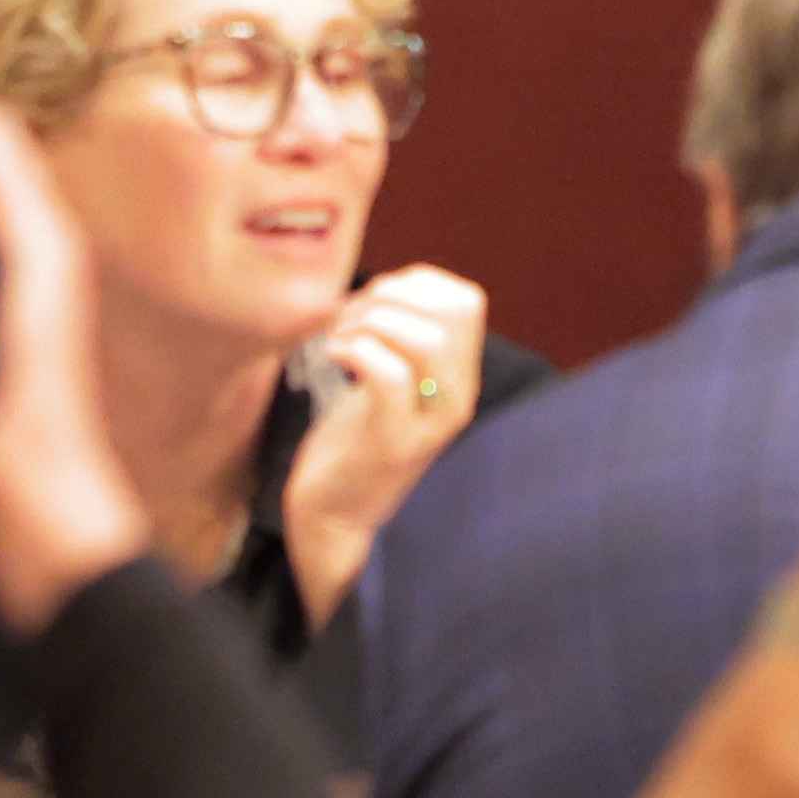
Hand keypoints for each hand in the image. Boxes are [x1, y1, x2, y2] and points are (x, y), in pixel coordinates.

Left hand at [279, 266, 492, 625]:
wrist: (335, 513)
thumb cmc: (354, 438)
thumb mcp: (391, 379)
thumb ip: (403, 335)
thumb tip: (391, 284)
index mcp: (460, 378)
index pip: (466, 300)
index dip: (414, 283)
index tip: (371, 301)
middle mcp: (458, 399)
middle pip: (451, 312)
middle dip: (388, 296)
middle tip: (348, 317)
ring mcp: (431, 424)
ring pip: (426, 340)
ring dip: (370, 322)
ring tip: (339, 337)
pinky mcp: (395, 443)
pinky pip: (389, 374)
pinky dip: (354, 350)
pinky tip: (332, 356)